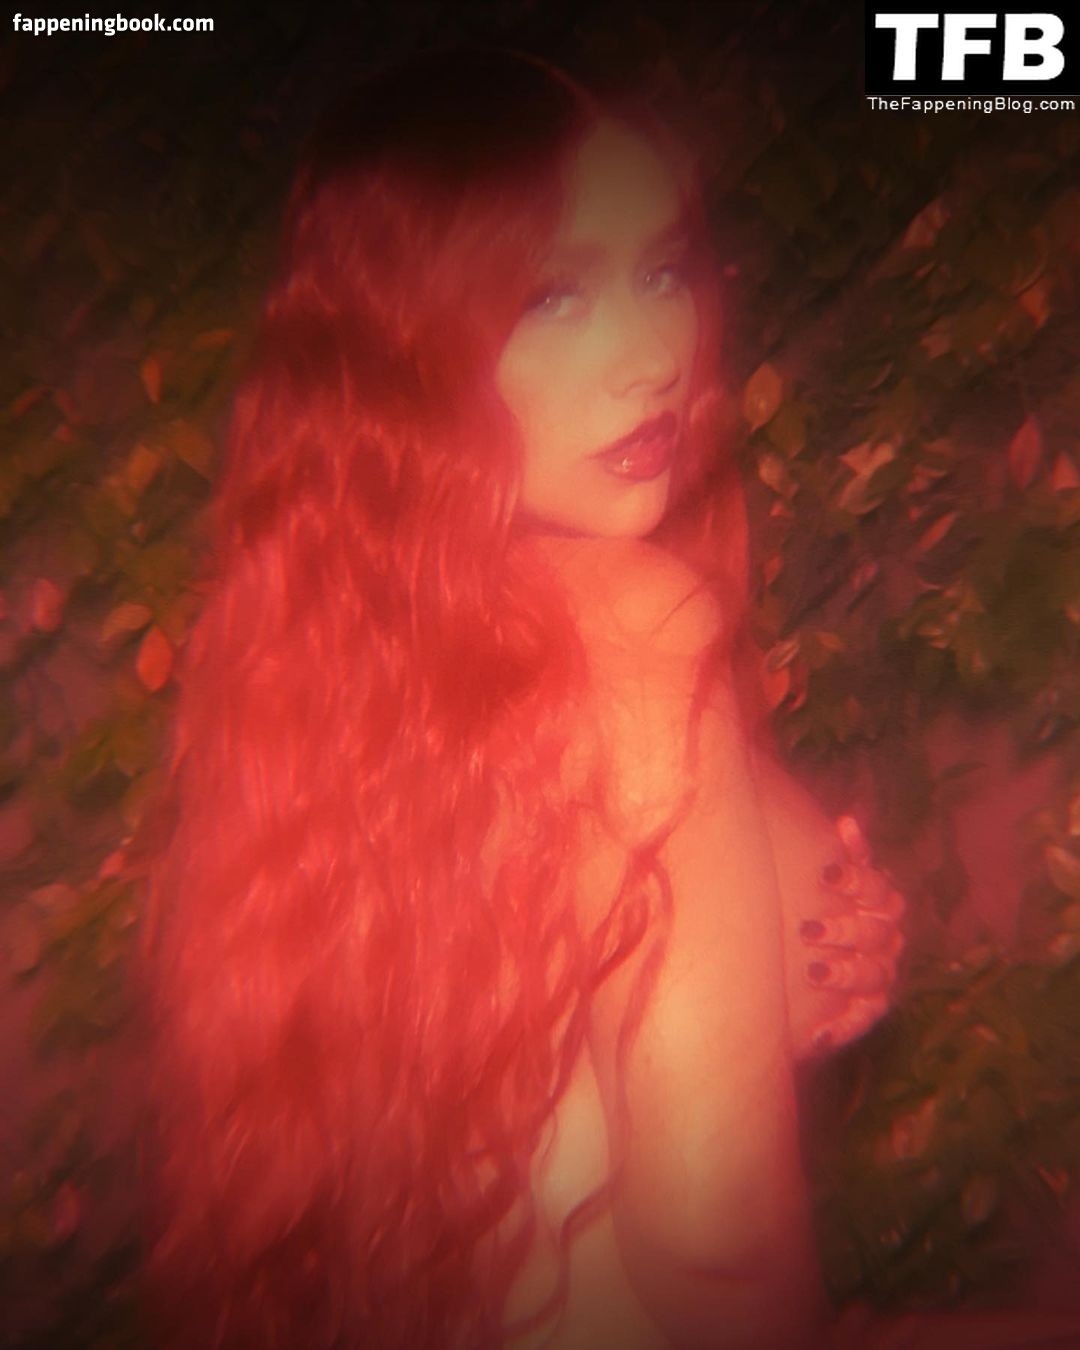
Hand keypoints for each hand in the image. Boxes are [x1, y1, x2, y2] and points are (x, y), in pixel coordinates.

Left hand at [799, 815, 904, 1055]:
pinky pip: (863, 1018)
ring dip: (845, 973)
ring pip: (874, 975)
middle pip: (876, 933)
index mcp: (880, 905)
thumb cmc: (818, 913)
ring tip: (813, 972)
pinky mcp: (866, 1010)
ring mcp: (879, 976)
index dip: (857, 880)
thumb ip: (843, 857)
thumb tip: (847, 819)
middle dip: (845, 929)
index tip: (827, 873)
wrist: (802, 974)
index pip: (880, 890)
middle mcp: (886, 940)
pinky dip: (843, 1025)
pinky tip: (821, 1031)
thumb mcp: (826, 884)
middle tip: (808, 928)